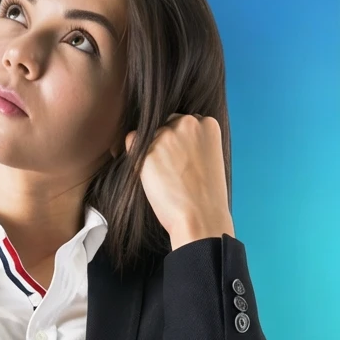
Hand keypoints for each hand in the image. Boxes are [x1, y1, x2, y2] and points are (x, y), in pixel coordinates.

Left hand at [125, 113, 234, 250]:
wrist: (200, 217)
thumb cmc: (206, 194)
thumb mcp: (208, 156)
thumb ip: (192, 140)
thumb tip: (167, 133)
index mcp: (207, 123)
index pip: (183, 121)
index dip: (179, 141)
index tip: (182, 157)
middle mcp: (186, 123)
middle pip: (164, 123)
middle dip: (164, 141)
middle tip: (171, 167)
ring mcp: (165, 134)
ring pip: (148, 133)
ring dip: (149, 149)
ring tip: (162, 173)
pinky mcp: (147, 149)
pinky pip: (131, 142)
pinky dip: (133, 154)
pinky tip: (146, 171)